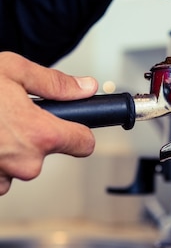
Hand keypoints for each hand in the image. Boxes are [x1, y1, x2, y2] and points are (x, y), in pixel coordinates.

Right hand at [0, 52, 97, 194]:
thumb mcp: (13, 70)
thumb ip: (55, 83)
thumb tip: (84, 87)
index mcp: (40, 134)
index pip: (84, 144)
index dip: (81, 132)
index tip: (76, 127)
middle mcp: (24, 162)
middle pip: (46, 152)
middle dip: (33, 135)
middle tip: (10, 114)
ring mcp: (1, 177)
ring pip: (18, 164)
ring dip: (9, 148)